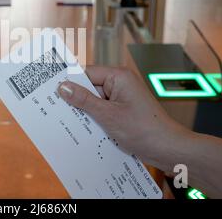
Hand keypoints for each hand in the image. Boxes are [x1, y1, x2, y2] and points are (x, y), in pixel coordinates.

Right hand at [58, 66, 190, 170]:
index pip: (86, 73)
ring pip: (95, 101)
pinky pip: (103, 110)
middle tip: (56, 110)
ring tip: (71, 122)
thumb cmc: (144, 130)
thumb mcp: (108, 115)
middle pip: (89, 87)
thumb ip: (84, 100)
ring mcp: (122, 97)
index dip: (70, 82)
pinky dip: (95, 119)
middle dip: (77, 100)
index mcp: (118, 76)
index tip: (52, 91)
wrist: (169, 149)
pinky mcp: (123, 110)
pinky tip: (87, 130)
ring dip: (86, 112)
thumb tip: (63, 87)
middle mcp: (120, 83)